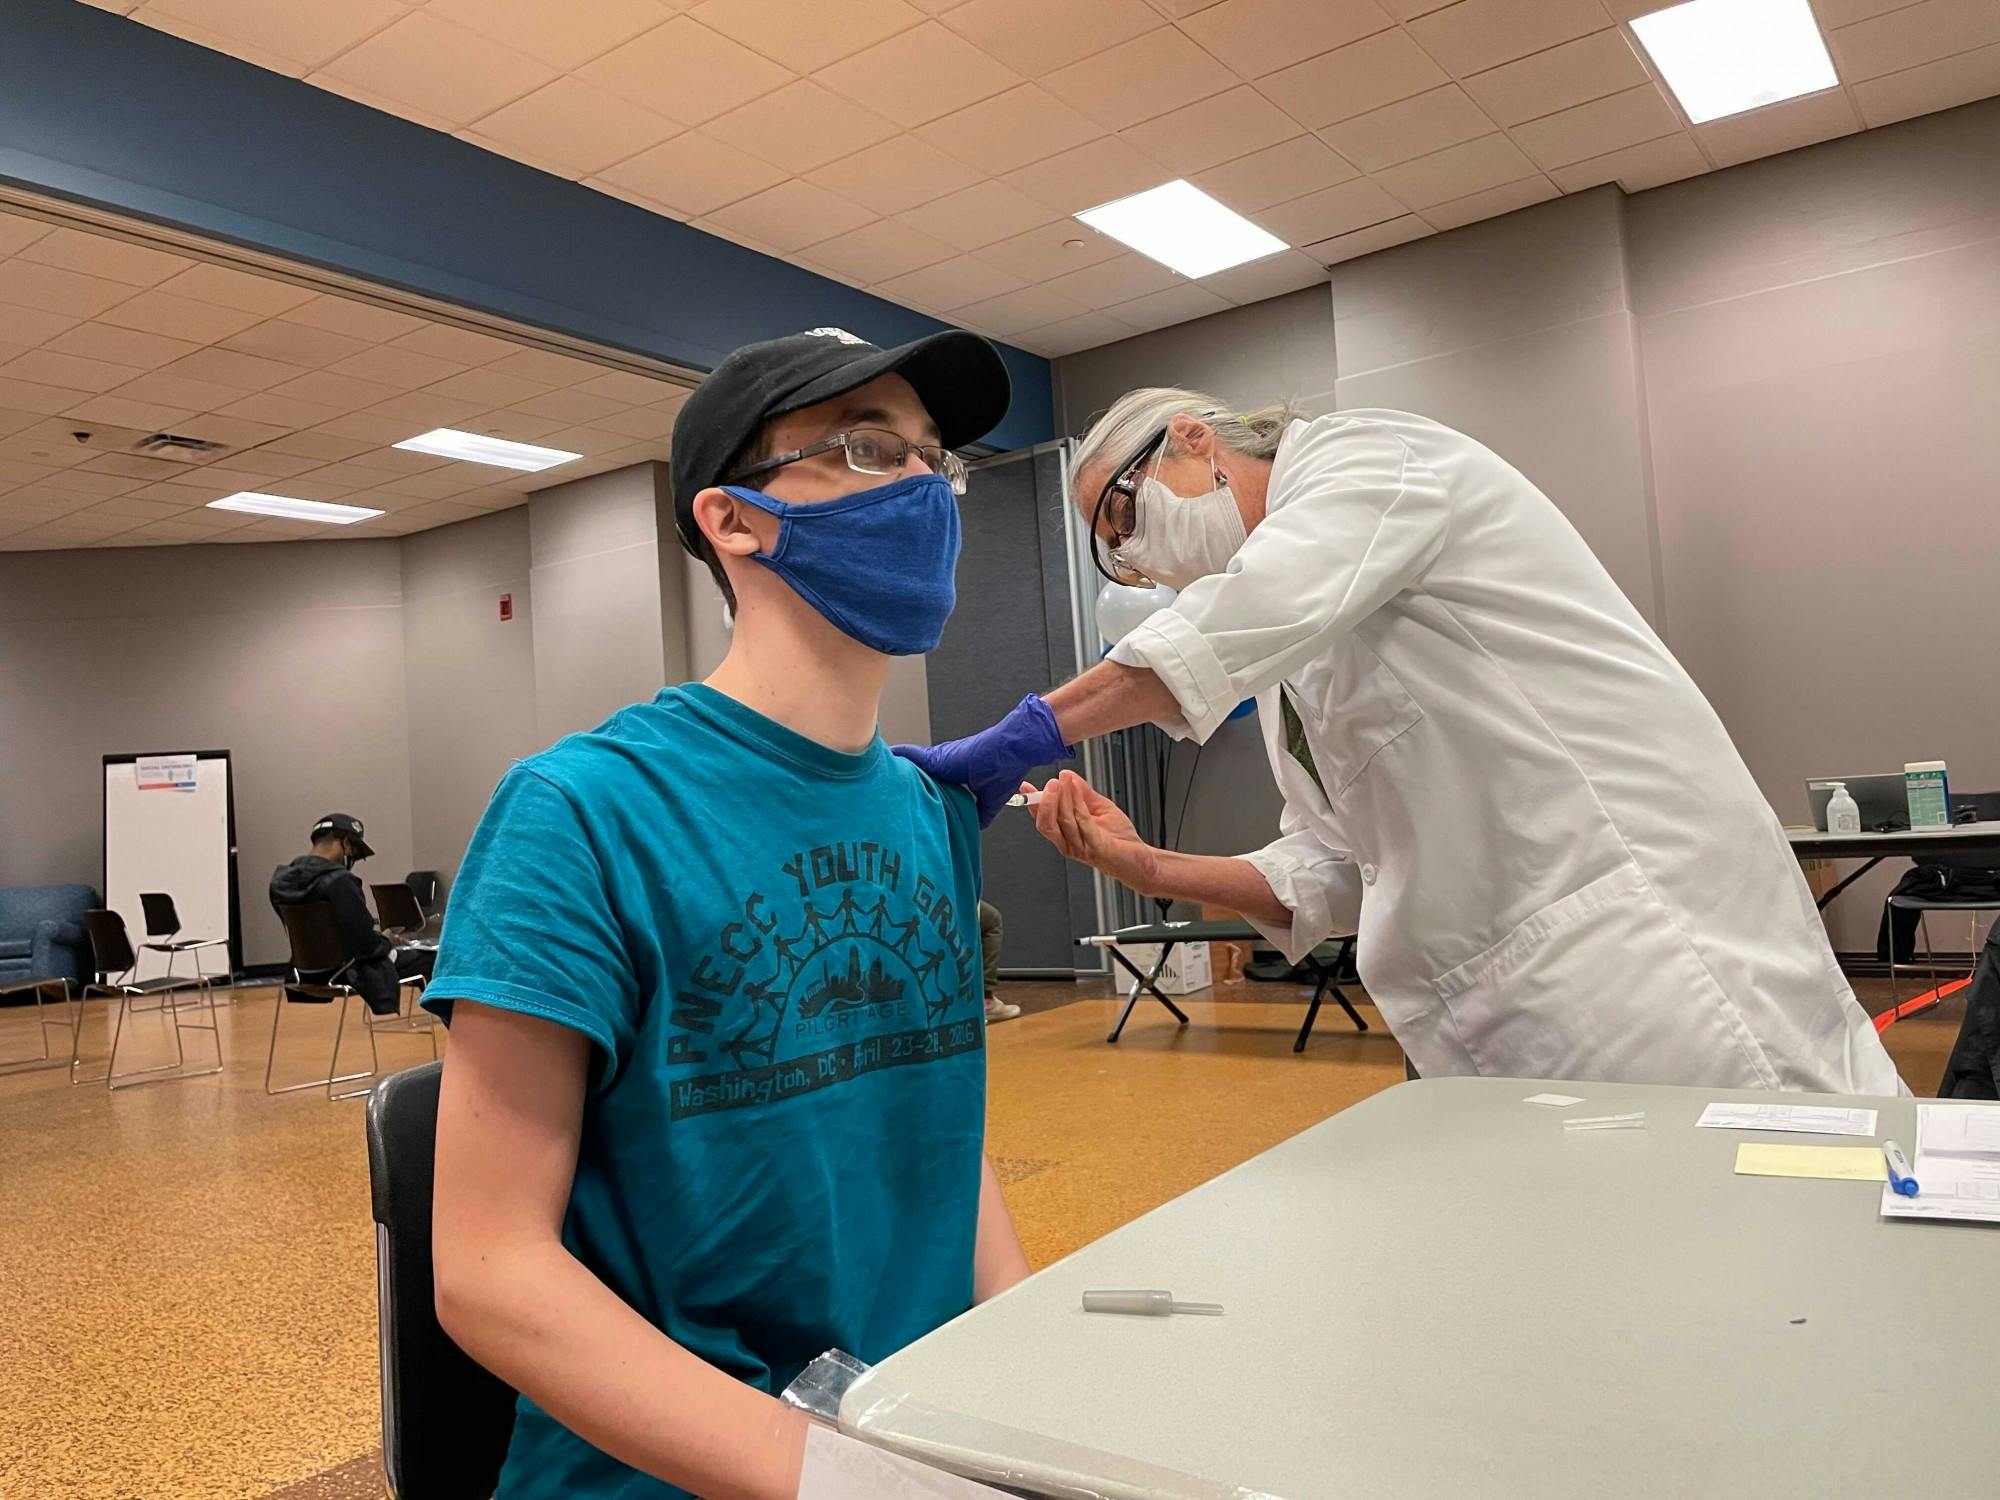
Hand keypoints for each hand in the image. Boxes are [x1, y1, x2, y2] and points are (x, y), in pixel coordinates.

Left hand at [893, 694, 1072, 826]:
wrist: (1013, 749)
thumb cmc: (1004, 768)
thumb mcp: (990, 799)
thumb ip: (979, 812)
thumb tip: (973, 826)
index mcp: (952, 773)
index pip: (925, 783)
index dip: (912, 790)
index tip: (897, 798)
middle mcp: (943, 764)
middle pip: (912, 774)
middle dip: (895, 780)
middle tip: (875, 787)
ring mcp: (939, 759)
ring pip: (908, 766)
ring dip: (893, 771)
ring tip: (872, 774)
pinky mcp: (938, 757)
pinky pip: (912, 758)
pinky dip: (897, 760)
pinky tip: (881, 763)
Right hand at [1029, 770, 1159, 893]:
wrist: (1140, 858)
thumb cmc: (1119, 839)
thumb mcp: (1098, 807)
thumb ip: (1082, 793)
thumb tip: (1067, 776)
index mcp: (1066, 834)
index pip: (1043, 819)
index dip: (1033, 803)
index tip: (1026, 786)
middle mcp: (1069, 843)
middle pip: (1047, 824)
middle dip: (1047, 801)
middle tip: (1053, 783)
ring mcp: (1082, 848)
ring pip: (1064, 822)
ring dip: (1064, 799)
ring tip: (1066, 782)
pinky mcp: (1097, 848)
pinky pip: (1084, 825)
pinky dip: (1079, 807)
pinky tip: (1078, 793)